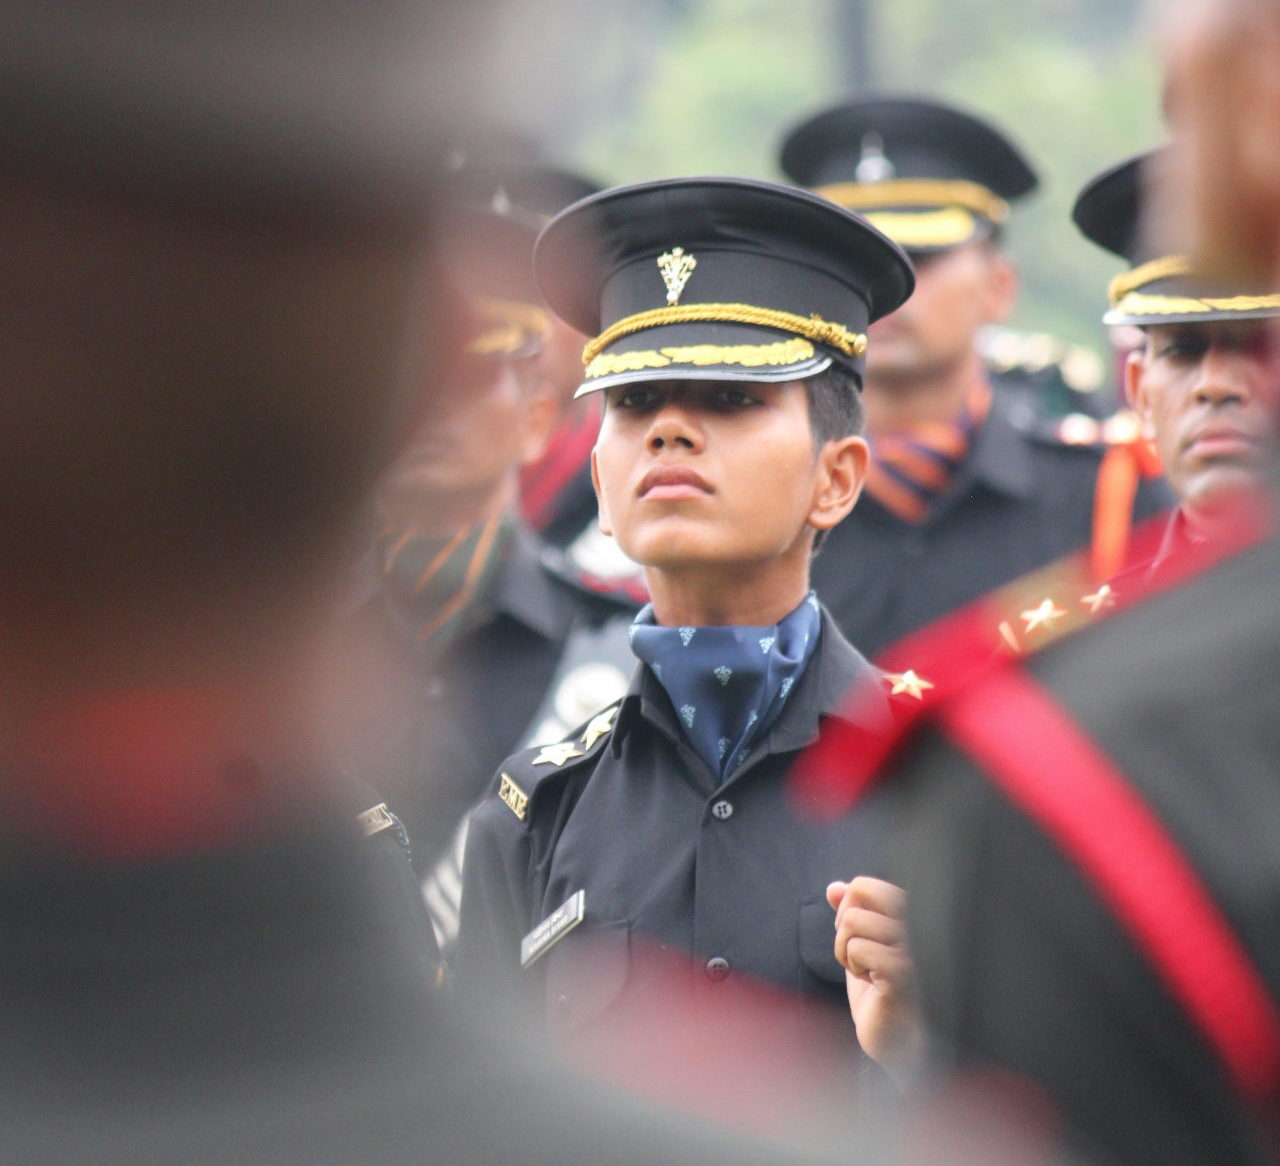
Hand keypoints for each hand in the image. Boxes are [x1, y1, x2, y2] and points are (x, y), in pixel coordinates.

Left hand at [826, 876, 923, 1086]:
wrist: (897, 1040)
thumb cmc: (881, 992)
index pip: (863, 885)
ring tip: (867, 971)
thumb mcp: (861, 946)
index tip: (859, 939)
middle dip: (844, 926)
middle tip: (858, 956)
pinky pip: (858, 948)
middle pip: (859, 893)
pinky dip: (854, 966)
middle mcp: (918, 921)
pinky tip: (873, 984)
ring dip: (847, 951)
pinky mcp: (903, 970)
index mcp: (911, 912)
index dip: (847, 911)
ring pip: (853, 921)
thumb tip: (834, 888)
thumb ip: (850, 913)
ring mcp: (914, 945)